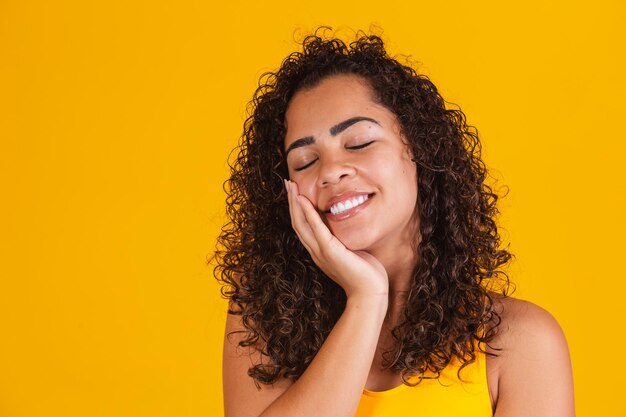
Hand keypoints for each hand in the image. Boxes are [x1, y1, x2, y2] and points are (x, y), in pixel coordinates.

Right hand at [285, 180, 388, 298]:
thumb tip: (347, 226)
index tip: (295, 193)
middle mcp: (315, 251)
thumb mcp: (352, 251)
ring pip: (301, 223)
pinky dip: (308, 213)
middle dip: (291, 202)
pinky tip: (303, 200)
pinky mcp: (330, 251)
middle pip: (297, 222)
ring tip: (291, 186)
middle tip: (287, 183)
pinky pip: (316, 228)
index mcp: (319, 252)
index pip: (303, 227)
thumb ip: (344, 239)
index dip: (297, 209)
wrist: (370, 293)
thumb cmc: (366, 274)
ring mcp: (321, 251)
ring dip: (295, 203)